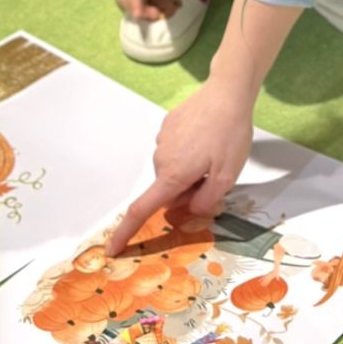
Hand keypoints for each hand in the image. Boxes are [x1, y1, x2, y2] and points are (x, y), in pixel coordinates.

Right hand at [108, 77, 257, 254]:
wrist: (226, 94)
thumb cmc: (230, 136)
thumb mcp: (227, 177)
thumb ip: (206, 201)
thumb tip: (188, 210)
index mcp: (173, 175)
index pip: (142, 209)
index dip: (126, 232)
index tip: (111, 249)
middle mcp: (161, 159)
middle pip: (169, 190)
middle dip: (189, 192)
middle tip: (217, 177)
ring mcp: (163, 140)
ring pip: (173, 171)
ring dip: (191, 171)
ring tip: (216, 153)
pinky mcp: (168, 126)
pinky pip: (175, 151)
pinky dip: (190, 153)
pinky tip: (208, 138)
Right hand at [109, 0, 178, 22]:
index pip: (133, 0)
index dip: (143, 11)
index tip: (157, 13)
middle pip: (126, 6)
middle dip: (142, 13)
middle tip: (158, 11)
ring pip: (121, 3)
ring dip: (134, 9)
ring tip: (149, 7)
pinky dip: (128, 3)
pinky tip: (138, 1)